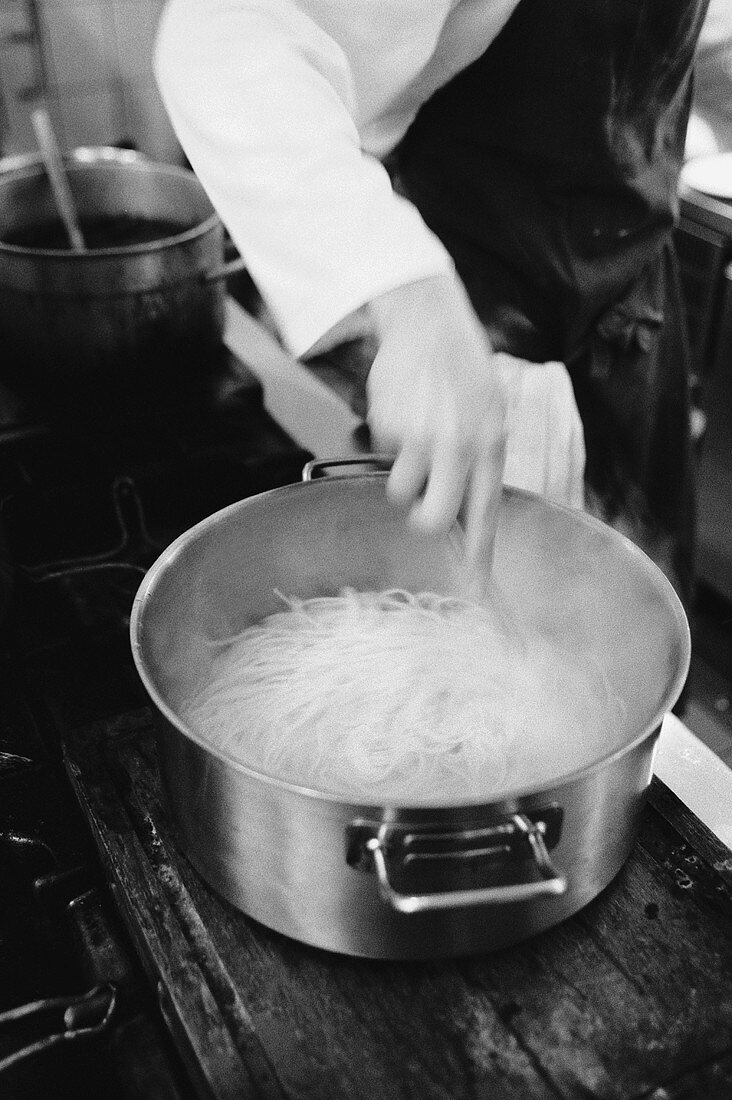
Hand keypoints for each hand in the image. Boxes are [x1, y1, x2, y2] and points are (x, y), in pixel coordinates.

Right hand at [367, 274, 509, 567]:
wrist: (427, 320)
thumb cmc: (460, 367)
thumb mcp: (488, 411)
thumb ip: (481, 456)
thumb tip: (464, 508)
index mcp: (490, 444)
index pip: (486, 512)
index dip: (478, 552)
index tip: (474, 585)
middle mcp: (459, 446)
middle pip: (434, 518)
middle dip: (424, 522)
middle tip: (421, 508)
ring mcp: (422, 437)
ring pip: (401, 490)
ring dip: (402, 474)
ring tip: (412, 438)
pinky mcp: (390, 426)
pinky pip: (383, 453)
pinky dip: (389, 438)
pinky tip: (403, 407)